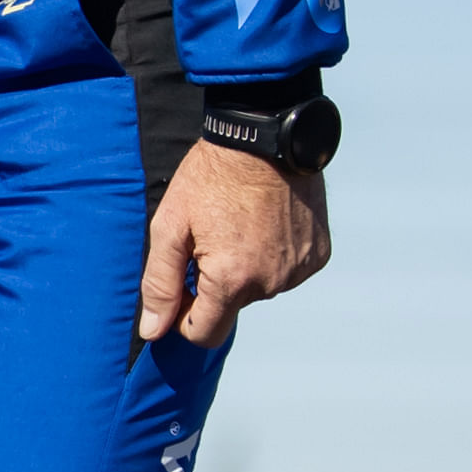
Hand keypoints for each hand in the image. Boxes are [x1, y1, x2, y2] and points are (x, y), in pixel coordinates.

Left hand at [137, 141, 329, 346]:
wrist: (265, 138)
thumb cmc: (209, 178)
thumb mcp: (169, 227)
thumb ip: (159, 284)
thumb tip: (153, 331)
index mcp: (232, 280)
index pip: (204, 333)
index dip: (184, 316)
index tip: (179, 288)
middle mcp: (271, 282)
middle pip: (231, 308)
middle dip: (214, 285)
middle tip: (209, 238)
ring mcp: (299, 269)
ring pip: (260, 289)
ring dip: (245, 270)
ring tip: (238, 226)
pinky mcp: (318, 255)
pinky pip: (286, 271)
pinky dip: (272, 256)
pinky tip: (265, 224)